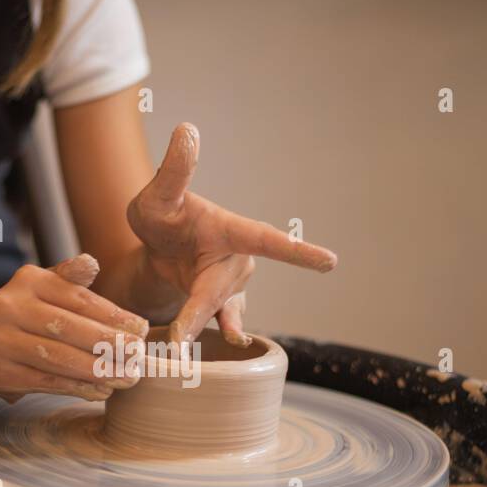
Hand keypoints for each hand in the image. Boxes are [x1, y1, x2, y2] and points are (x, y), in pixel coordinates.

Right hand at [0, 254, 147, 401]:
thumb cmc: (28, 312)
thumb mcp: (46, 286)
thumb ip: (71, 277)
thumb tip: (91, 263)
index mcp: (28, 280)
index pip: (78, 299)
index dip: (113, 316)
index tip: (142, 330)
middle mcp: (8, 307)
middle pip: (69, 329)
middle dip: (108, 344)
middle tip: (138, 355)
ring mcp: (0, 341)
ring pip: (59, 359)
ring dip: (99, 370)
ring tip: (127, 376)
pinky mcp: (0, 373)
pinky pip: (48, 382)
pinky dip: (79, 387)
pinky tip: (102, 389)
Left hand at [127, 123, 336, 345]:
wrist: (156, 249)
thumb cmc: (162, 216)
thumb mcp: (159, 194)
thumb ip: (174, 170)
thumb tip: (187, 130)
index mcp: (232, 231)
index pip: (267, 240)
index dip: (297, 251)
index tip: (330, 262)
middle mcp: (239, 261)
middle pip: (221, 289)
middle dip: (202, 308)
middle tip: (180, 333)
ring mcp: (230, 289)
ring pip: (216, 310)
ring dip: (197, 324)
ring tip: (179, 344)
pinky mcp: (219, 310)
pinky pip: (216, 325)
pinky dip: (206, 338)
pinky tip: (202, 355)